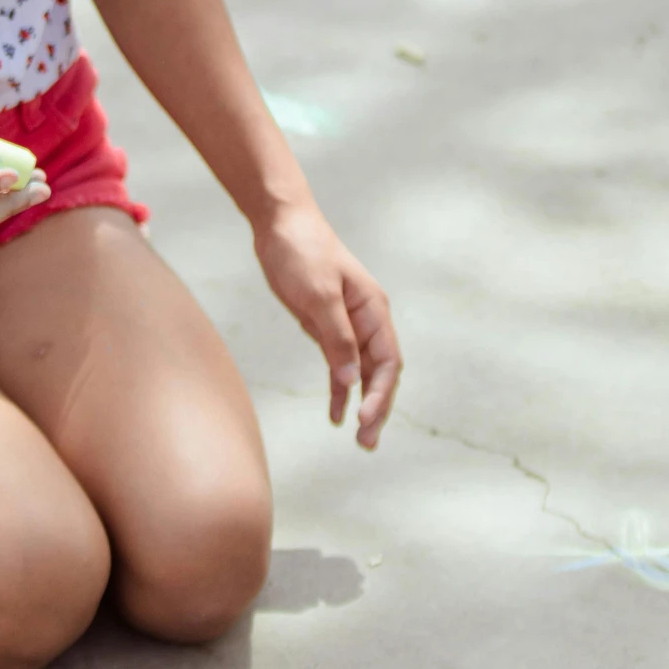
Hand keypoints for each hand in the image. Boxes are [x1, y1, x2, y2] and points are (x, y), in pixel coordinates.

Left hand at [253, 200, 400, 447]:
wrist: (280, 224)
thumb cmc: (303, 252)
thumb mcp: (319, 295)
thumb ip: (336, 337)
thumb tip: (352, 379)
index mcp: (373, 309)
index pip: (387, 361)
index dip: (380, 393)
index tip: (366, 419)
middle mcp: (366, 320)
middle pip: (379, 373)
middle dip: (377, 408)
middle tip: (367, 444)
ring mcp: (347, 325)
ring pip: (361, 373)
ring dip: (360, 404)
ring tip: (360, 440)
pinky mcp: (325, 327)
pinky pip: (339, 365)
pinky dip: (339, 389)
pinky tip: (335, 414)